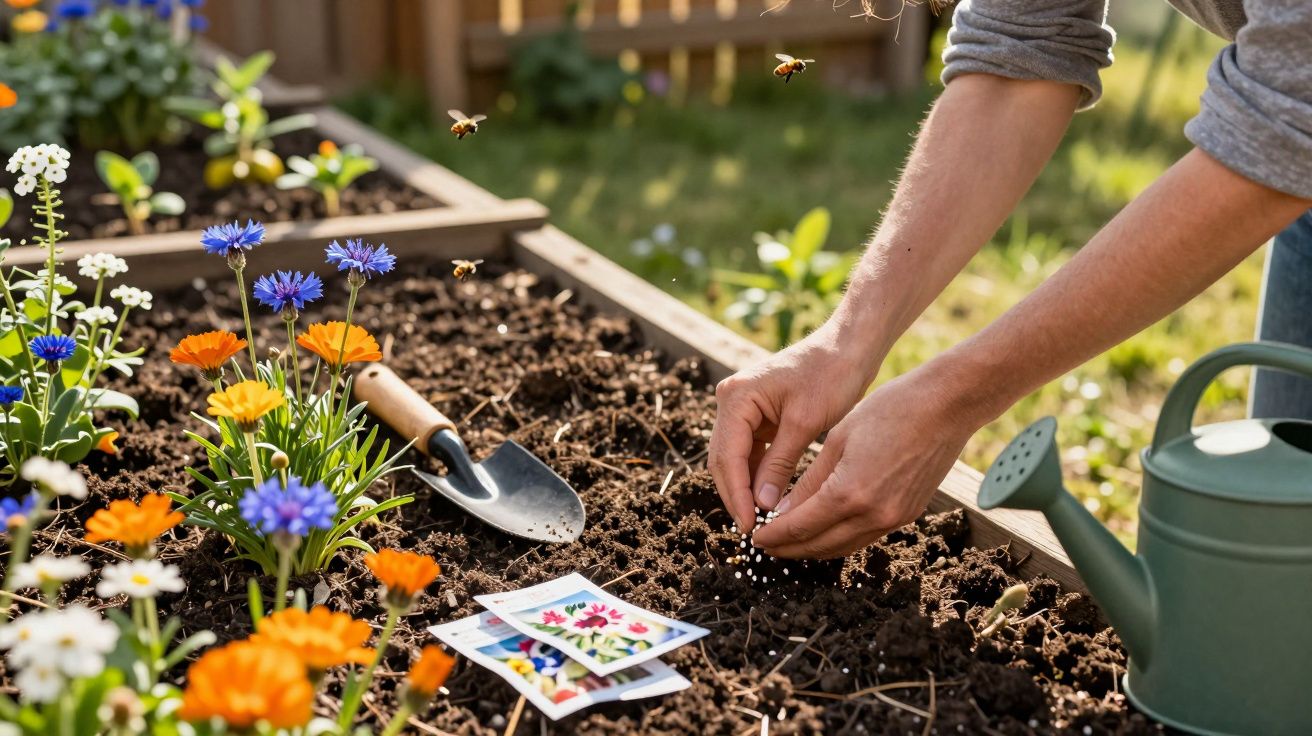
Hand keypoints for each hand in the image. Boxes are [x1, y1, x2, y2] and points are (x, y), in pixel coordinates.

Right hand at [708, 322, 880, 530]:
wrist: (848, 347)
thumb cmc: (830, 375)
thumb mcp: (805, 423)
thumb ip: (779, 464)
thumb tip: (763, 506)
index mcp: (737, 397)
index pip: (728, 456)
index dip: (737, 495)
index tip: (750, 525)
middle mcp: (731, 401)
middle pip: (724, 460)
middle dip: (737, 495)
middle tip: (753, 530)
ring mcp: (741, 408)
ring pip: (734, 460)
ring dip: (746, 489)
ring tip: (761, 521)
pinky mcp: (756, 416)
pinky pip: (750, 452)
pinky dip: (758, 476)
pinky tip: (769, 499)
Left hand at [750, 365, 976, 557]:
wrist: (946, 407)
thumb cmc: (890, 410)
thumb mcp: (838, 439)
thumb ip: (809, 480)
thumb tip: (781, 511)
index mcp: (849, 493)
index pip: (800, 528)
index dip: (773, 536)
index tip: (754, 538)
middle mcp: (873, 514)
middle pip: (820, 546)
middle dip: (788, 548)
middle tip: (765, 545)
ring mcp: (893, 519)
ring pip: (842, 547)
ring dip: (813, 548)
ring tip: (789, 541)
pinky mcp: (907, 515)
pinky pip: (864, 537)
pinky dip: (839, 539)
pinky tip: (823, 529)